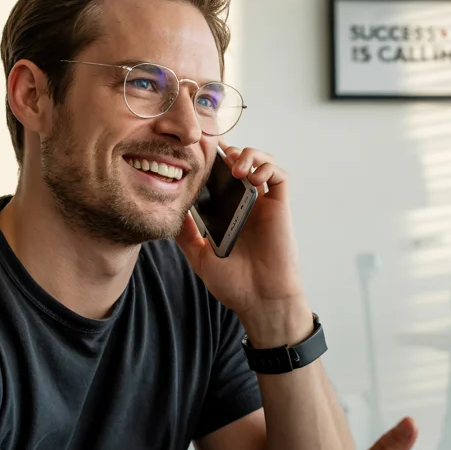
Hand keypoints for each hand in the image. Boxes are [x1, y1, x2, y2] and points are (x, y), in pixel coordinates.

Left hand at [175, 144, 307, 344]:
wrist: (259, 300)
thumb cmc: (234, 284)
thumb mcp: (200, 256)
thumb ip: (186, 234)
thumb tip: (170, 212)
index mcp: (228, 212)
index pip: (220, 176)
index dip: (212, 160)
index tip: (196, 150)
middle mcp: (247, 204)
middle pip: (242, 162)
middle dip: (229, 150)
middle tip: (216, 152)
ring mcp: (264, 204)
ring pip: (263, 162)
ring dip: (249, 154)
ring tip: (234, 166)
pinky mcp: (280, 207)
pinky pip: (279, 177)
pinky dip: (267, 168)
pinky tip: (251, 178)